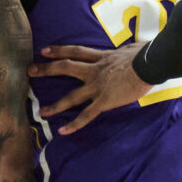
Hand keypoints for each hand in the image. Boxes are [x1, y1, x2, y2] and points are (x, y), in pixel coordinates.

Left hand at [32, 44, 152, 134]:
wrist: (151, 63)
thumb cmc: (147, 54)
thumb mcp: (130, 50)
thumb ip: (124, 53)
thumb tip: (130, 50)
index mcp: (101, 57)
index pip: (75, 52)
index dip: (59, 51)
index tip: (44, 51)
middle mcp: (95, 71)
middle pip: (66, 68)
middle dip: (46, 69)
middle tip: (30, 71)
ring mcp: (98, 86)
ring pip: (71, 97)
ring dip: (55, 105)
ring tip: (42, 112)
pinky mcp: (105, 101)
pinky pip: (87, 115)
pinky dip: (75, 124)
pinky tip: (63, 131)